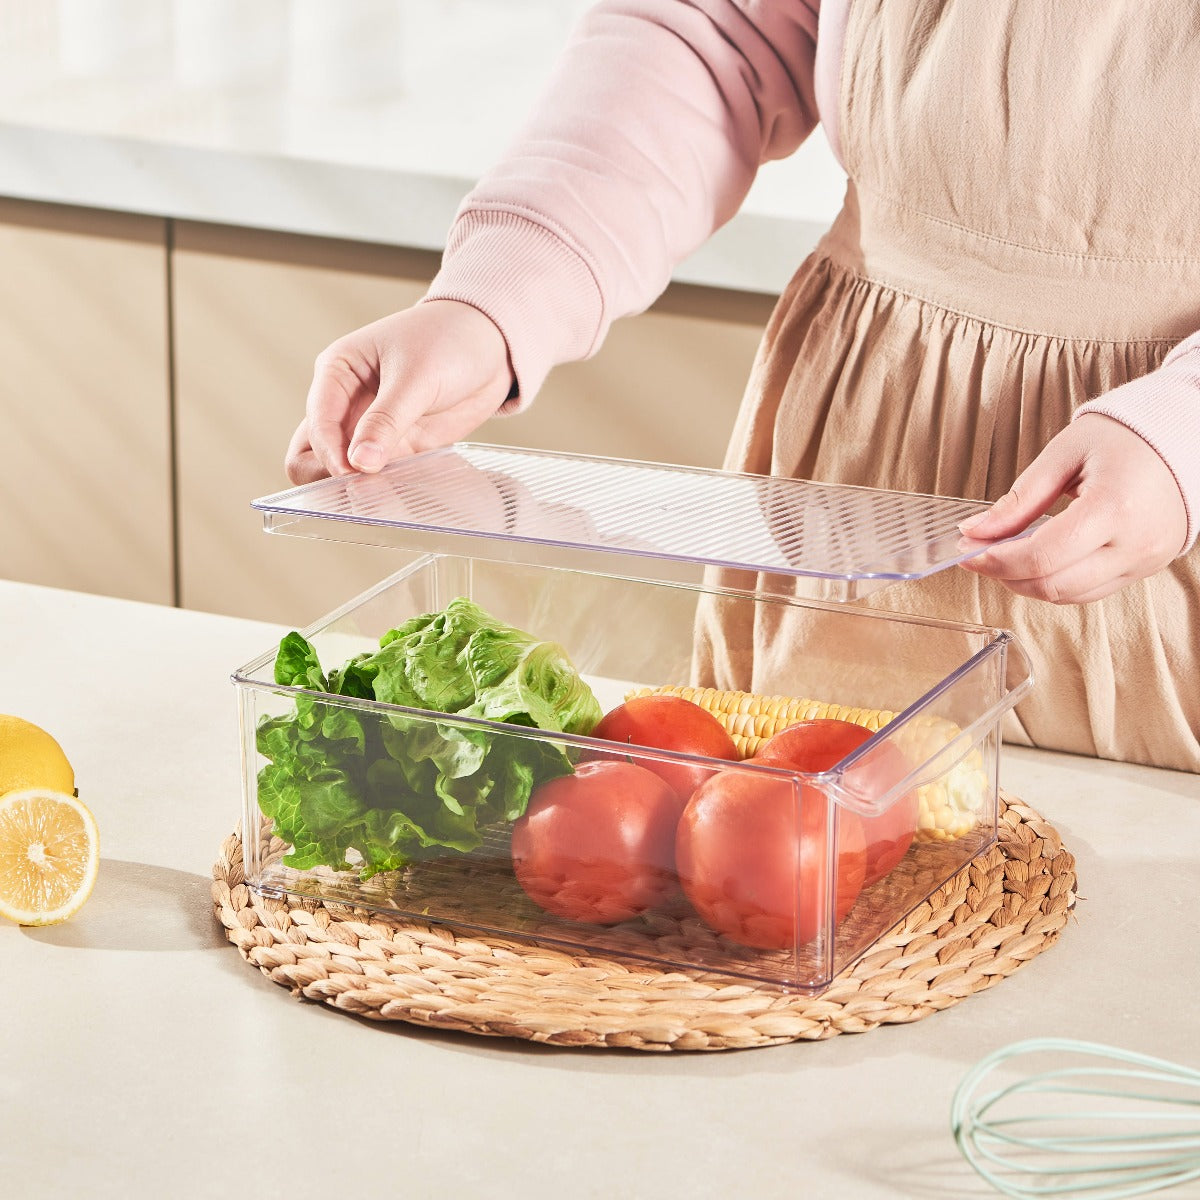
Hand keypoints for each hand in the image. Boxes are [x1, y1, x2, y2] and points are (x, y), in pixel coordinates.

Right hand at [285, 299, 514, 483]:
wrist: (492, 344)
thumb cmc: (448, 339)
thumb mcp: (417, 376)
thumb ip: (387, 420)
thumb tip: (360, 462)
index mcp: (338, 372)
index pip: (318, 422)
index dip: (330, 452)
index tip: (352, 472)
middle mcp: (348, 402)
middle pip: (315, 452)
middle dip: (330, 474)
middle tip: (360, 489)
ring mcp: (371, 428)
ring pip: (344, 469)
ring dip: (357, 486)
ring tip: (381, 497)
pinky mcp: (399, 446)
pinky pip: (381, 475)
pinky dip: (385, 488)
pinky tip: (400, 495)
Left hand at [957, 413, 1186, 603]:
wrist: (1187, 437)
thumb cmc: (1129, 437)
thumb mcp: (1065, 454)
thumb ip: (1020, 498)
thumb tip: (976, 531)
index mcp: (1114, 508)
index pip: (1040, 556)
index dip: (995, 560)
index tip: (968, 550)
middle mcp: (1134, 544)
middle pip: (1052, 585)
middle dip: (1005, 575)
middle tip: (979, 553)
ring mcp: (1144, 561)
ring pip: (1069, 596)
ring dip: (1028, 583)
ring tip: (1004, 556)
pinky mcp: (1146, 569)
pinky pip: (1090, 592)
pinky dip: (1056, 582)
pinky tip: (1037, 560)